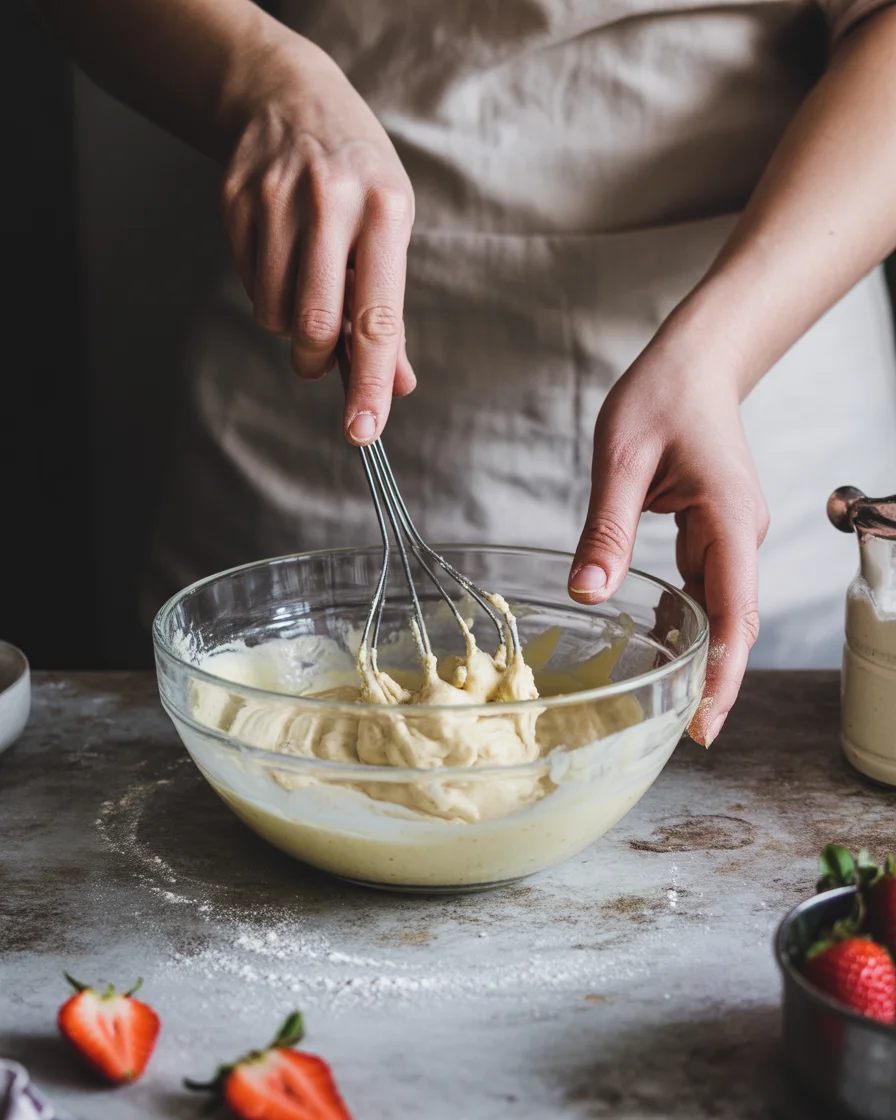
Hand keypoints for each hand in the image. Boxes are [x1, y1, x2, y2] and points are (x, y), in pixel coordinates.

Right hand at [220, 36, 415, 443]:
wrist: (289, 96)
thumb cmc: (357, 178)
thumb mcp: (390, 228)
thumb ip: (389, 311)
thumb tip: (396, 384)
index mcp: (384, 213)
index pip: (377, 319)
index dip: (369, 382)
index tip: (363, 432)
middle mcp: (331, 203)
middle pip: (315, 325)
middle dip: (316, 359)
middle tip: (321, 353)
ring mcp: (277, 200)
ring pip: (275, 314)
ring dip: (290, 325)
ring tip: (305, 282)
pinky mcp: (236, 201)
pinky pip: (249, 286)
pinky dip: (267, 293)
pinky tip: (280, 256)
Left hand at [567, 325, 768, 745]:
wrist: (695, 364)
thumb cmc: (661, 397)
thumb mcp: (621, 459)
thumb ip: (607, 530)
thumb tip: (588, 595)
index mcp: (727, 517)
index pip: (735, 610)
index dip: (724, 671)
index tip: (707, 720)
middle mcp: (739, 534)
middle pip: (734, 621)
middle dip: (715, 678)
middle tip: (685, 732)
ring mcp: (731, 535)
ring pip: (720, 608)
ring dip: (700, 652)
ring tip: (668, 699)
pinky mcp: (715, 532)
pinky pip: (704, 586)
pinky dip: (686, 617)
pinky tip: (655, 637)